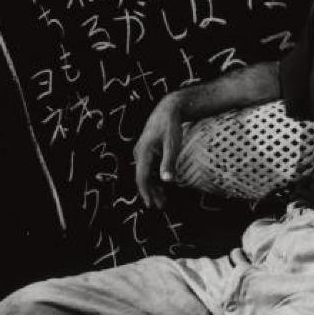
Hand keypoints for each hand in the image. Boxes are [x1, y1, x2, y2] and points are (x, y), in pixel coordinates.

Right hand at [134, 94, 183, 208]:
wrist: (168, 109)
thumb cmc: (171, 126)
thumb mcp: (173, 144)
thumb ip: (169, 162)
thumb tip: (166, 180)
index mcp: (144, 152)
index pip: (141, 177)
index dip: (146, 192)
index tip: (151, 204)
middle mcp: (140, 152)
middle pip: (143, 177)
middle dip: (151, 192)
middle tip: (160, 206)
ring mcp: (143, 151)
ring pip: (145, 173)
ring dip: (153, 186)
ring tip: (163, 199)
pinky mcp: (147, 150)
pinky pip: (148, 168)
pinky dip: (154, 177)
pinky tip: (162, 185)